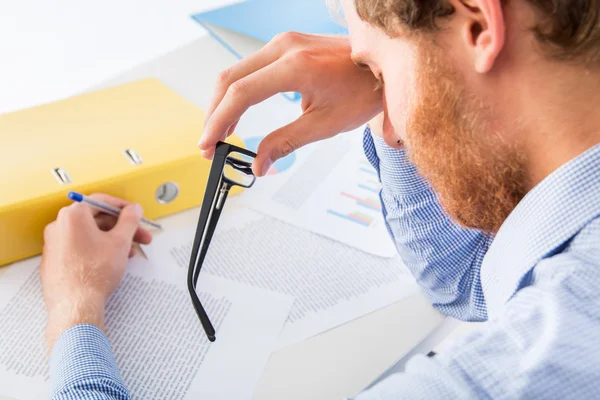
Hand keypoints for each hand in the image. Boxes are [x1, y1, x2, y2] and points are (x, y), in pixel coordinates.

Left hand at [41, 194, 152, 350]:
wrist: (75, 305)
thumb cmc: (95, 273)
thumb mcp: (120, 241)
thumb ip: (130, 220)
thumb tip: (133, 209)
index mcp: (73, 216)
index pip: (101, 201)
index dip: (124, 207)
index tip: (136, 214)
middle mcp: (59, 226)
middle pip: (97, 220)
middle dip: (122, 229)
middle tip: (141, 238)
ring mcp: (54, 245)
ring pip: (90, 236)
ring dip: (112, 241)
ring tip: (129, 255)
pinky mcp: (55, 262)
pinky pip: (79, 248)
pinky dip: (97, 251)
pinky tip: (111, 263)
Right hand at [198, 32, 382, 175]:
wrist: (383, 67)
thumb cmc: (363, 90)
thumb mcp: (325, 124)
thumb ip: (285, 143)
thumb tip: (258, 164)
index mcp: (295, 66)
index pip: (241, 93)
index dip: (219, 122)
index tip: (208, 144)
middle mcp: (285, 47)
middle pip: (230, 79)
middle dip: (214, 114)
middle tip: (209, 144)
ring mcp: (284, 42)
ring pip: (237, 71)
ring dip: (224, 102)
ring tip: (220, 132)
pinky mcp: (286, 45)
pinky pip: (251, 66)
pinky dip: (239, 90)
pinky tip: (237, 111)